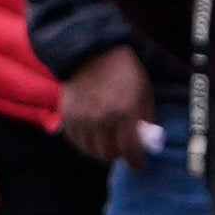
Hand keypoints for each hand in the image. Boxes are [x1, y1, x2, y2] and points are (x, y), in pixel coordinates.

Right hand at [53, 45, 156, 167]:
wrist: (92, 50)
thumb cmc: (124, 70)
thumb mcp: (145, 91)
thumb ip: (146, 118)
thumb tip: (147, 141)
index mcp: (125, 112)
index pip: (130, 151)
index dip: (136, 163)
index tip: (139, 164)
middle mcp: (101, 118)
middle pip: (108, 155)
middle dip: (118, 155)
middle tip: (122, 148)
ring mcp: (82, 118)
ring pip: (90, 151)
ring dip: (101, 150)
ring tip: (107, 141)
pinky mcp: (67, 115)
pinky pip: (76, 141)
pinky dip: (85, 142)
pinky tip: (93, 134)